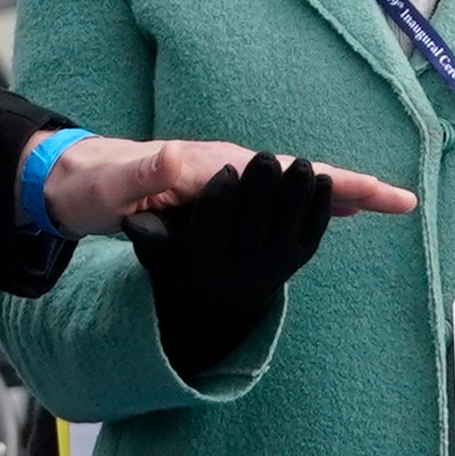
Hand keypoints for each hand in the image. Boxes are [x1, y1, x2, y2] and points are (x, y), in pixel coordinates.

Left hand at [39, 135, 409, 240]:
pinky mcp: (220, 194)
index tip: (373, 193)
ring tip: (382, 204)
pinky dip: (305, 205)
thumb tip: (191, 163)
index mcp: (214, 165)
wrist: (74, 176)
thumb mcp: (118, 181)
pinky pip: (274, 201)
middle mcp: (228, 167)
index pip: (285, 172)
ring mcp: (226, 180)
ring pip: (294, 188)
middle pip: (303, 177)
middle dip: (352, 188)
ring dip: (337, 195)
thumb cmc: (96, 182)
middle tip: (403, 202)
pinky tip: (323, 213)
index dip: (331, 184)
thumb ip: (151, 172)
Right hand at [130, 151, 359, 382]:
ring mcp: (272, 266)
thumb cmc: (180, 256)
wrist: (218, 296)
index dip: (219, 196)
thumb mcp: (155, 246)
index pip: (213, 224)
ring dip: (296, 194)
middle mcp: (240, 268)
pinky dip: (320, 206)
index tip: (226, 169)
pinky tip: (322, 180)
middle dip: (261, 190)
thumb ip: (146, 228)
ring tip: (301, 165)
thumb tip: (132, 217)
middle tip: (265, 158)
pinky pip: (312, 232)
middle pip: (254, 223)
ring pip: (287, 226)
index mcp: (203, 260)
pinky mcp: (297, 260)